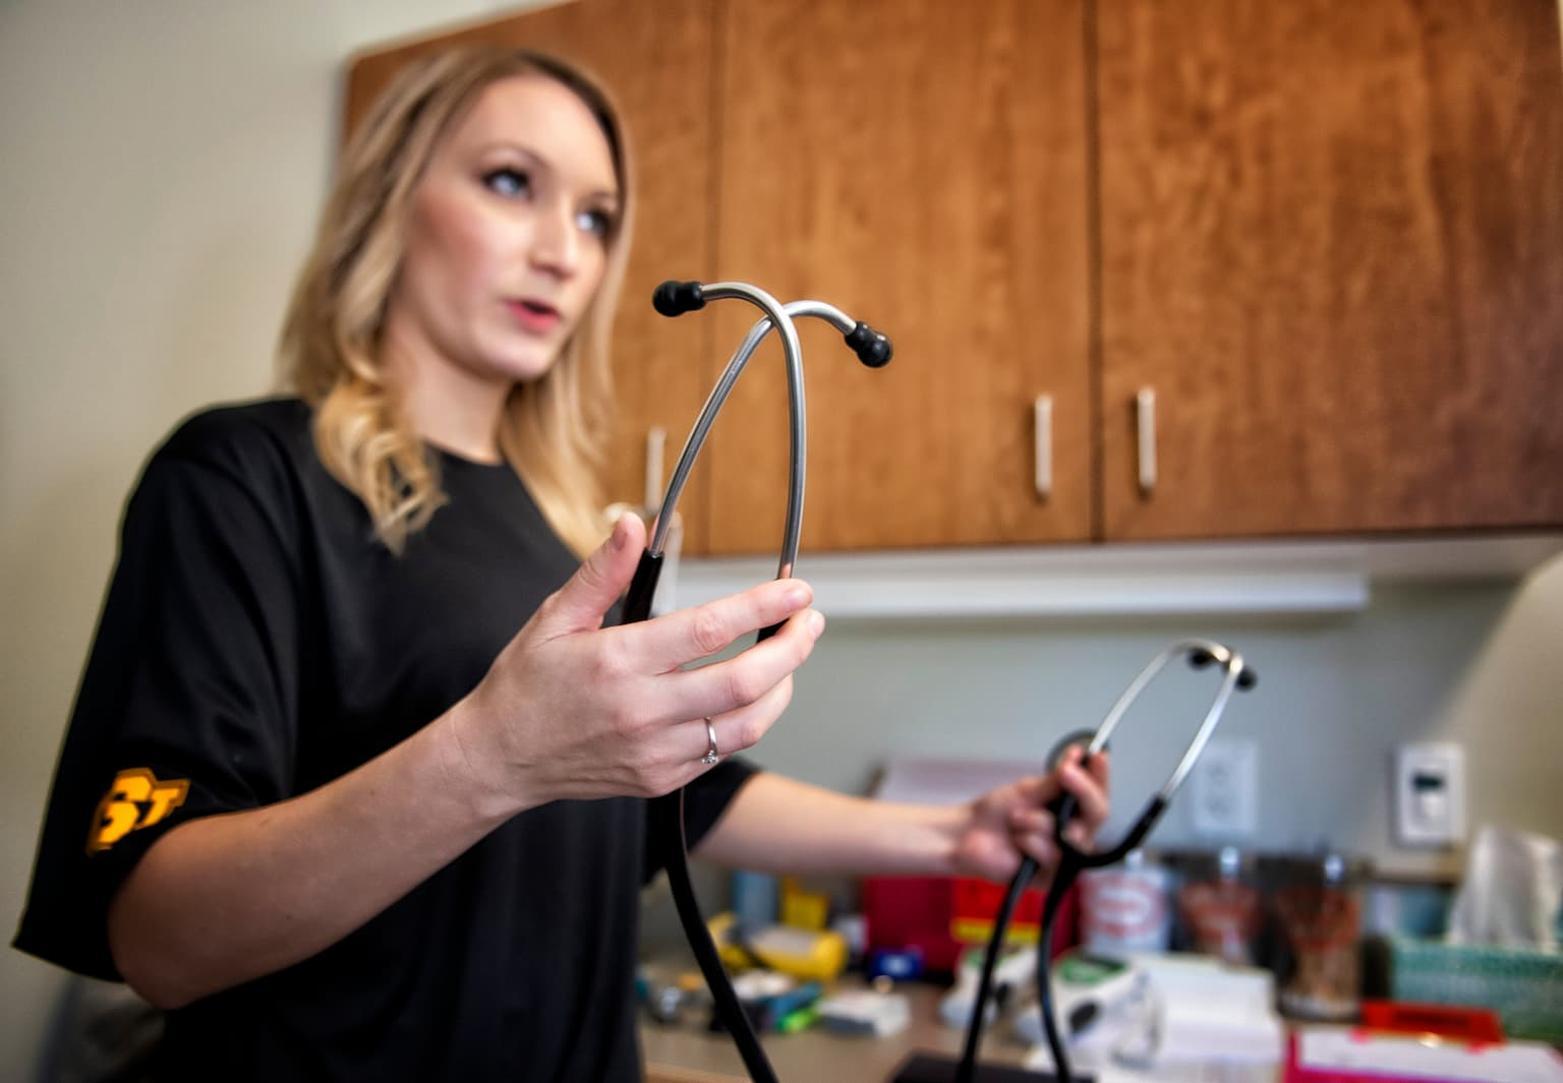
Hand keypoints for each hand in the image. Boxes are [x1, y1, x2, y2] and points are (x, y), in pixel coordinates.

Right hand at [447, 513, 824, 812]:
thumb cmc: (527, 683)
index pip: (709, 630)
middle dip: (791, 647)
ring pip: (746, 723)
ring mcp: (655, 752)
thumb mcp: (554, 617)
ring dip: (783, 687)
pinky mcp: (661, 779)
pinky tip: (756, 692)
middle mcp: (642, 711)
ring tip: (791, 655)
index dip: (761, 607)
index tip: (796, 590)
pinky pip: (723, 750)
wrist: (500, 758)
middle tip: (809, 621)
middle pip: (744, 681)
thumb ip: (601, 572)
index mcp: (617, 662)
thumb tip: (632, 522)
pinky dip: (751, 719)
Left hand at [950, 746, 1110, 886]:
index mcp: (1071, 814)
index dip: (1102, 777)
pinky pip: (1050, 854)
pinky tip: (1015, 841)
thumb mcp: (1029, 790)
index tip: (1098, 756)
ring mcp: (1063, 858)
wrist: (968, 833)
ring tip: (1015, 819)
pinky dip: (1028, 841)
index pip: (1097, 796)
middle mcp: (1073, 836)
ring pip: (1069, 834)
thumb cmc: (997, 813)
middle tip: (1065, 773)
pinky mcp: (1049, 878)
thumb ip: (1058, 780)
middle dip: (1082, 790)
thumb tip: (1078, 755)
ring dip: (1037, 820)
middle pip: (1097, 814)